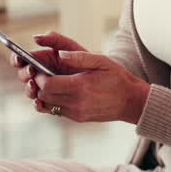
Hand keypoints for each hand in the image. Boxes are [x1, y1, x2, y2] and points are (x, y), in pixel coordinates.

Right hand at [10, 31, 87, 100]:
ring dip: (30, 89)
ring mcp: (48, 89)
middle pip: (24, 75)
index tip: (20, 59)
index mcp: (46, 58)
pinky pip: (42, 105)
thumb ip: (57, 40)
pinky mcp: (53, 102)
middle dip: (25, 74)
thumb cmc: (93, 62)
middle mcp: (43, 73)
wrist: (110, 85)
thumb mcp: (76, 47)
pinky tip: (40, 102)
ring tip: (35, 87)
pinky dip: (38, 104)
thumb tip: (36, 37)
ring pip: (31, 90)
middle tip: (32, 73)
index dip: (17, 58)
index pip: (23, 58)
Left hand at [31, 51, 150, 124]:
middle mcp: (76, 102)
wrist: (131, 101)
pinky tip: (56, 92)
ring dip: (43, 95)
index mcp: (80, 86)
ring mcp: (76, 112)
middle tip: (40, 74)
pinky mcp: (78, 118)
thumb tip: (59, 54)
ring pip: (48, 105)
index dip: (40, 77)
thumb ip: (79, 57)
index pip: (48, 85)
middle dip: (39, 85)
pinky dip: (51, 102)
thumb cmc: (117, 78)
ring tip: (47, 83)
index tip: (39, 69)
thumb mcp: (101, 61)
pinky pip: (56, 111)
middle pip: (44, 96)